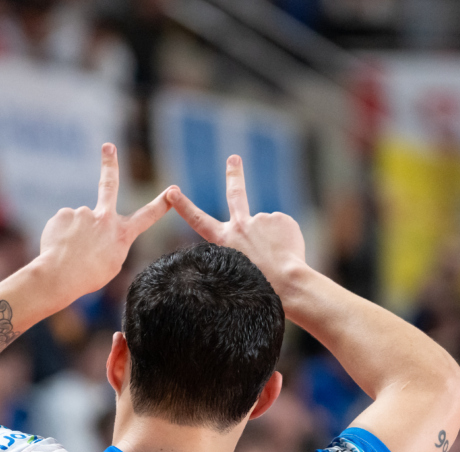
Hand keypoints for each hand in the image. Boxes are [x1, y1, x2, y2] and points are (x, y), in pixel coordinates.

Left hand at [37, 143, 173, 296]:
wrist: (60, 276)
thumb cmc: (87, 277)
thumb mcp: (110, 265)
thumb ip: (110, 243)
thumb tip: (96, 231)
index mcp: (122, 234)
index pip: (147, 216)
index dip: (161, 204)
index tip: (172, 191)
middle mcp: (105, 218)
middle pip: (110, 183)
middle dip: (110, 163)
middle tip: (108, 147)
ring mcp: (84, 213)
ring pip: (78, 223)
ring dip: (73, 236)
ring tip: (70, 252)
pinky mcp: (64, 214)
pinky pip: (62, 225)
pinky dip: (59, 236)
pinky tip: (59, 248)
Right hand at [169, 155, 306, 293]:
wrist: (287, 284)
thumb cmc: (263, 286)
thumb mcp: (240, 269)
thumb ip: (245, 247)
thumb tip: (263, 233)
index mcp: (224, 241)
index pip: (198, 221)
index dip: (183, 206)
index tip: (171, 192)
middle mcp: (240, 225)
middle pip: (235, 194)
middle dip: (233, 174)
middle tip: (234, 158)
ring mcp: (261, 219)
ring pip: (269, 228)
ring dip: (275, 241)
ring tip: (279, 258)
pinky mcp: (281, 219)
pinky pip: (284, 230)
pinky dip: (287, 241)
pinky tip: (288, 253)